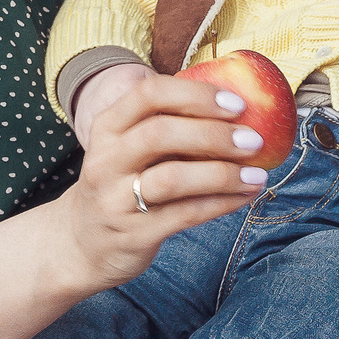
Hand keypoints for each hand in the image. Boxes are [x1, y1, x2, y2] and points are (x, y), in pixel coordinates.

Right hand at [57, 71, 272, 290]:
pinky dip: (221, 203)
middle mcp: (106, 160)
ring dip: (221, 173)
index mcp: (108, 127)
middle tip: (253, 140)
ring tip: (256, 174)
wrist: (82, 243)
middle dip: (214, 134)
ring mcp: (116, 199)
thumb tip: (237, 108)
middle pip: (160, 133)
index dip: (196, 94)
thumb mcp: (129, 148)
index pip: (149, 94)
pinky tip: (245, 196)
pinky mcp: (133, 234)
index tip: (237, 104)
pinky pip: (184, 215)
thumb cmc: (122, 183)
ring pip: (172, 178)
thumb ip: (169, 125)